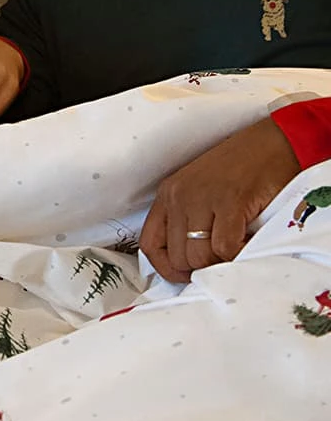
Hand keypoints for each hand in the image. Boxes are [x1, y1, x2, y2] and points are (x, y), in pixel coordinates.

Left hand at [139, 117, 300, 283]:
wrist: (271, 144)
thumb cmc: (239, 169)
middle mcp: (179, 196)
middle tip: (220, 262)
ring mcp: (202, 198)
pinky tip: (247, 243)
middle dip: (201, 269)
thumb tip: (191, 264)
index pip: (150, 245)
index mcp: (168, 195)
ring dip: (220, 263)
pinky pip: (224, 248)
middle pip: (177, 257)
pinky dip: (238, 255)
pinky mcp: (228, 201)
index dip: (167, 269)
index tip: (187, 276)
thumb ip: (189, 221)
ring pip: (198, 257)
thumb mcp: (201, 192)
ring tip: (236, 250)